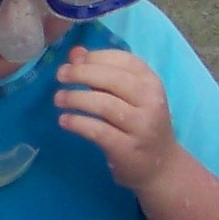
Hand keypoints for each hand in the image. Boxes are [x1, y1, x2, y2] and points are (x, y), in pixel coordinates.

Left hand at [54, 46, 182, 191]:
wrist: (160, 166)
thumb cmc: (140, 124)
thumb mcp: (129, 96)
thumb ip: (103, 72)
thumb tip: (75, 53)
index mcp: (152, 83)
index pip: (124, 60)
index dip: (96, 57)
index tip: (74, 60)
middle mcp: (150, 102)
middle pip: (113, 79)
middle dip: (82, 73)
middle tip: (60, 75)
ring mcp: (141, 126)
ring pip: (105, 105)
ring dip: (76, 99)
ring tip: (58, 99)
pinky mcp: (128, 149)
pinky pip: (99, 131)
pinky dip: (78, 123)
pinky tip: (64, 120)